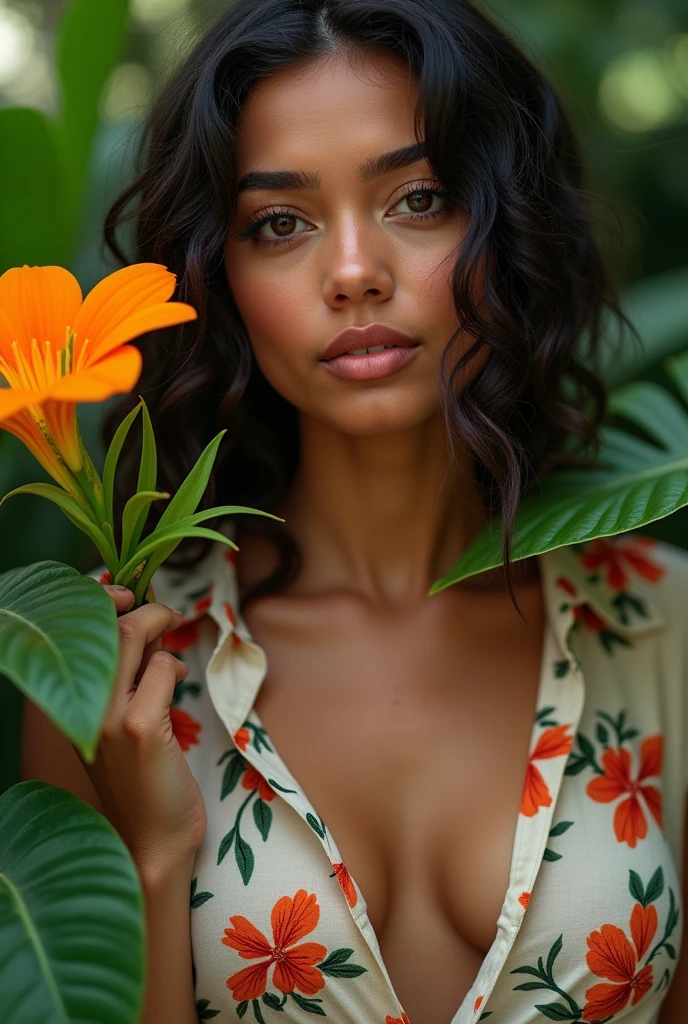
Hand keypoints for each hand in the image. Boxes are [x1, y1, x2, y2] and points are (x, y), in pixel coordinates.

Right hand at [75, 585, 207, 873]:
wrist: (152, 843)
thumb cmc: (143, 783)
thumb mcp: (122, 724)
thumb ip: (126, 679)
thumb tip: (146, 630)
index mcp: (71, 705)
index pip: (76, 633)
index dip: (100, 601)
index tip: (126, 593)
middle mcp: (80, 706)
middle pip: (109, 628)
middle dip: (143, 608)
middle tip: (165, 613)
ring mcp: (106, 716)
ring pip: (132, 639)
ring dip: (161, 627)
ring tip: (172, 640)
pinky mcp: (137, 727)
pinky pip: (163, 669)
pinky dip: (176, 666)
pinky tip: (180, 679)